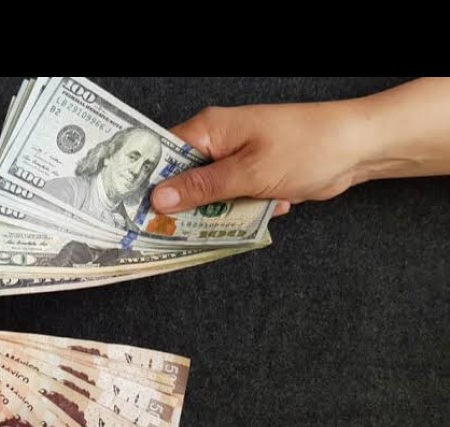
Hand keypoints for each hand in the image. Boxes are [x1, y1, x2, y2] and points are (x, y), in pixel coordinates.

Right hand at [151, 101, 370, 216]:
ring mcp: (236, 160)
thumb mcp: (248, 173)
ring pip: (208, 196)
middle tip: (181, 230)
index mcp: (209, 130)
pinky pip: (233, 201)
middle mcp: (218, 143)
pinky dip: (246, 210)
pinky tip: (271, 205)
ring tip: (245, 212)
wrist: (358, 149)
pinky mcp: (252, 176)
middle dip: (185, 205)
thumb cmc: (306, 149)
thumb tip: (158, 198)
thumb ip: (201, 188)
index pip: (161, 154)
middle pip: (182, 179)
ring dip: (223, 211)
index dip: (146, 182)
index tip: (134, 212)